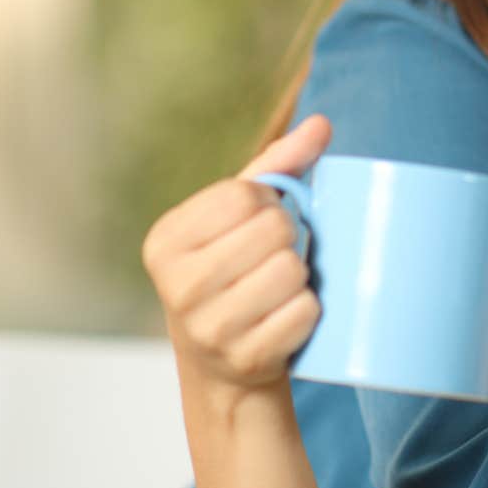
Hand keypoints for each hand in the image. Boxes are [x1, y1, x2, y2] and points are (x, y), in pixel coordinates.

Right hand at [142, 116, 331, 402]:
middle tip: (274, 255)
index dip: (267, 201)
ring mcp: (209, 328)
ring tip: (280, 285)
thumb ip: (276, 165)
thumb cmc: (234, 270)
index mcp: (165, 241)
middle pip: (274, 229)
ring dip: (299, 274)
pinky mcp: (245, 359)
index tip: (260, 219)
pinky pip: (304, 313)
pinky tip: (286, 316)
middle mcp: (177, 286)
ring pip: (291, 270)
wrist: (222, 363)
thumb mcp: (237, 218)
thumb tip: (322, 124)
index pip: (243, 195)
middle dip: (288, 236)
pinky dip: (308, 311)